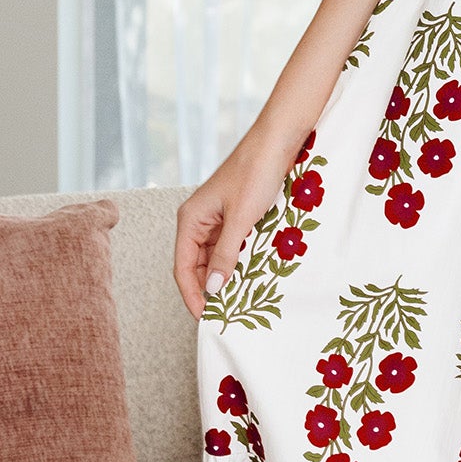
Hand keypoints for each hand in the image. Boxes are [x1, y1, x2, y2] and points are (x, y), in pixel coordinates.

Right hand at [173, 129, 301, 317]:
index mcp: (190, 220)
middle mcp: (198, 221)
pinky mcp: (234, 218)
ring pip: (214, 259)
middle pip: (196, 266)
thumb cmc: (255, 174)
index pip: (183, 268)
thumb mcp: (241, 220)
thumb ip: (226, 255)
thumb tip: (214, 289)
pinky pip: (230, 248)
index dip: (192, 295)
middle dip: (208, 291)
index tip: (207, 318)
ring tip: (237, 302)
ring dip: (223, 279)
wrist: (277, 143)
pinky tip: (248, 279)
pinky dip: (237, 264)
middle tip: (225, 316)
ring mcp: (216, 220)